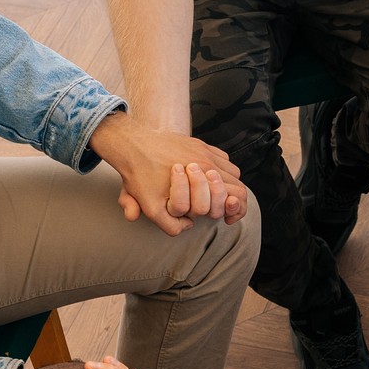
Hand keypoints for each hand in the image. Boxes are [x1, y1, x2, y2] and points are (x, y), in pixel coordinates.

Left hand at [90, 113, 246, 233]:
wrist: (131, 143)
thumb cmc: (140, 175)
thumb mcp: (150, 207)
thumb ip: (170, 225)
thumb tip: (188, 225)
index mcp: (201, 177)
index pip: (236, 195)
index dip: (236, 210)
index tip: (226, 218)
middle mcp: (207, 161)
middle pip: (237, 183)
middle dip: (232, 199)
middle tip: (221, 209)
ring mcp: (204, 149)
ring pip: (231, 170)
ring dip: (226, 184)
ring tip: (213, 194)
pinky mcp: (198, 143)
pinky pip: (221, 157)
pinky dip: (220, 169)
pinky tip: (208, 177)